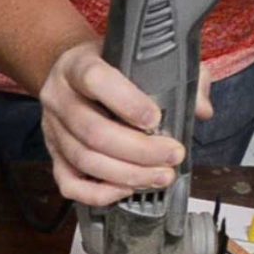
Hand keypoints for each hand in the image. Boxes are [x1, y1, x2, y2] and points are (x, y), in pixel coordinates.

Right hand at [40, 41, 213, 205]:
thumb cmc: (110, 68)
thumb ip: (174, 77)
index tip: (156, 120)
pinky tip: (126, 190)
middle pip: (94, 132)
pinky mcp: (53, 156)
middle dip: (139, 151)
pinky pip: (69, 185)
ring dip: (127, 175)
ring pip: (85, 160)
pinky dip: (98, 194)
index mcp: (78, 65)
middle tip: (173, 157)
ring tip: (160, 177)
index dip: (128, 103)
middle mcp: (59, 97)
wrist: (71, 76)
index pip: (96, 81)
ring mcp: (52, 130)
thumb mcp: (138, 59)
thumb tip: (201, 110)